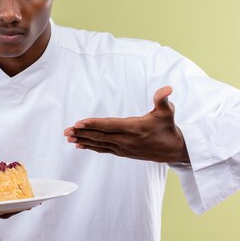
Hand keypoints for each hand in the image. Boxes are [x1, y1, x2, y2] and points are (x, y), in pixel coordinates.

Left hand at [63, 86, 189, 162]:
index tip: (79, 123)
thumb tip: (167, 88)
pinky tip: (80, 145)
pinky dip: (91, 147)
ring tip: (68, 138)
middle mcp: (126, 140)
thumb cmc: (168, 128)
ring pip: (99, 143)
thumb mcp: (167, 112)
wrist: (173, 150)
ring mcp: (123, 148)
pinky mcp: (122, 152)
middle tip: (66, 131)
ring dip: (83, 140)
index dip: (93, 124)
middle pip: (100, 135)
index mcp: (134, 128)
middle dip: (82, 132)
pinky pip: (103, 149)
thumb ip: (163, 99)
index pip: (110, 125)